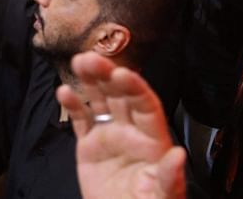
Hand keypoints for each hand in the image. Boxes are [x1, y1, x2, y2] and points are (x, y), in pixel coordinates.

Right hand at [56, 53, 185, 198]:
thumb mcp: (162, 196)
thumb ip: (169, 177)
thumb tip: (178, 155)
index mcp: (152, 139)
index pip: (145, 104)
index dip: (134, 86)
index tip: (121, 73)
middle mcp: (131, 131)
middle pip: (120, 95)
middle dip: (107, 74)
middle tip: (91, 58)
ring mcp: (110, 137)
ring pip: (100, 101)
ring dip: (90, 80)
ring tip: (78, 62)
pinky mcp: (89, 147)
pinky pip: (81, 121)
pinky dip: (73, 105)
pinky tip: (64, 92)